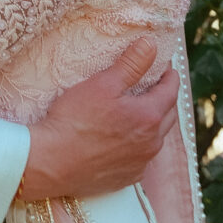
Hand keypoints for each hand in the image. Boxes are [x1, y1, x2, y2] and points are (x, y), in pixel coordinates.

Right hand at [17, 38, 177, 202]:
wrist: (51, 162)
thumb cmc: (74, 121)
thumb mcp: (102, 84)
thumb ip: (131, 64)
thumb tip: (151, 45)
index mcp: (148, 117)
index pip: (171, 92)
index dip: (170, 77)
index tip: (167, 67)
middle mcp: (151, 143)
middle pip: (168, 116)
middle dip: (165, 99)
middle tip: (157, 86)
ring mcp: (139, 163)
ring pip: (156, 139)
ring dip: (154, 124)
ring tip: (141, 112)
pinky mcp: (126, 178)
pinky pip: (141, 158)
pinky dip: (139, 146)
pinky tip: (126, 140)